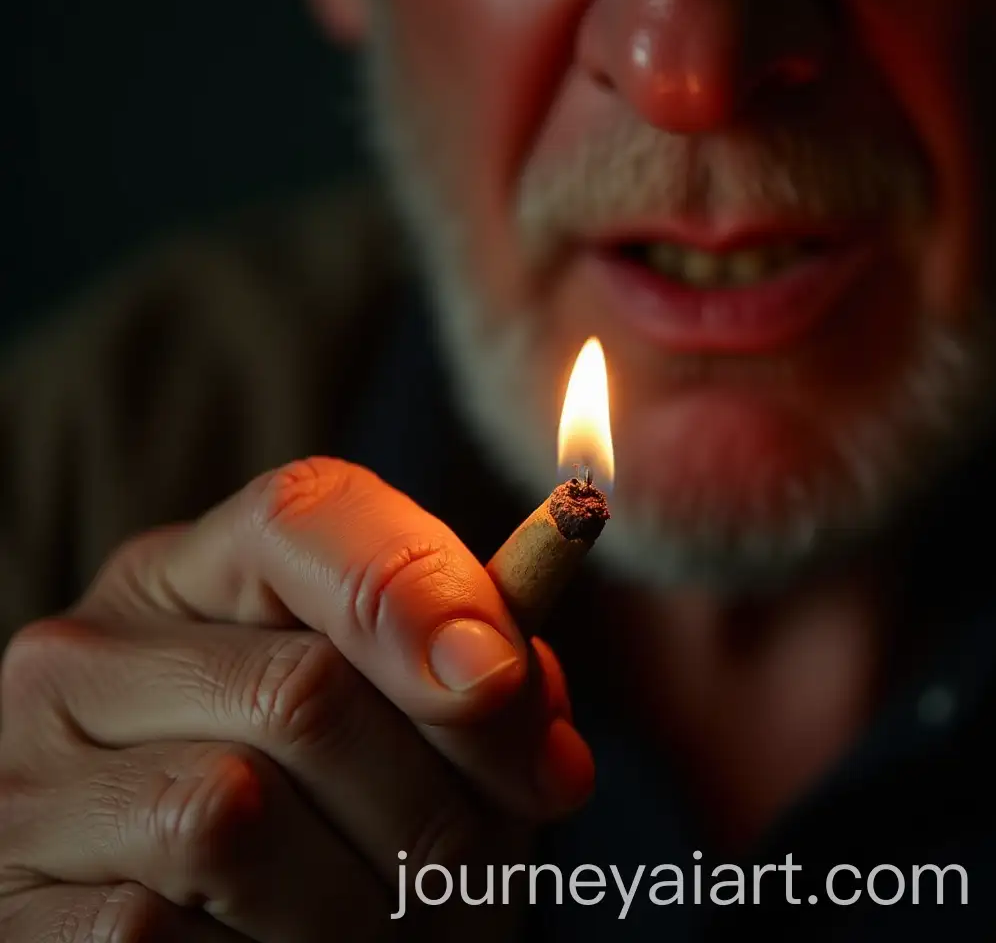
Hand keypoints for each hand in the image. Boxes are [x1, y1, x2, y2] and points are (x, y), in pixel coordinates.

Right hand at [0, 458, 593, 940]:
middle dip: (433, 794)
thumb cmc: (340, 804)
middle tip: (489, 858)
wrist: (216, 924)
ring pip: (231, 813)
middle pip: (302, 687)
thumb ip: (467, 676)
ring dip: (361, 896)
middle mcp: (93, 652)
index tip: (501, 679)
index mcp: (197, 574)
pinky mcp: (13, 908)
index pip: (304, 517)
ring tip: (403, 917)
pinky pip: (161, 934)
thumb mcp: (408, 718)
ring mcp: (32, 775)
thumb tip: (522, 705)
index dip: (418, 589)